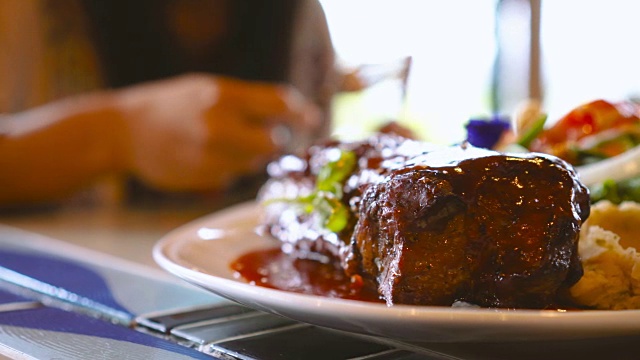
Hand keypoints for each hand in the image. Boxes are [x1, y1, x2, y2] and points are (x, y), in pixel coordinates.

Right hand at [117, 73, 322, 191]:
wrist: (124, 131)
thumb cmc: (173, 105)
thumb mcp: (208, 89)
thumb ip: (247, 101)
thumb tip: (290, 117)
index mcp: (223, 96)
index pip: (277, 103)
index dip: (300, 113)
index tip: (313, 120)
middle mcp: (219, 126)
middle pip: (273, 142)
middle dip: (274, 141)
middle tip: (265, 137)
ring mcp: (211, 155)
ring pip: (254, 163)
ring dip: (248, 156)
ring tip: (220, 143)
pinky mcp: (204, 178)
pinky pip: (232, 176)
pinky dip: (227, 168)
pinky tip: (204, 157)